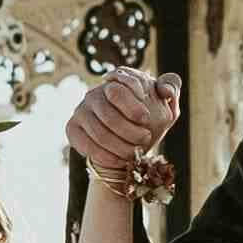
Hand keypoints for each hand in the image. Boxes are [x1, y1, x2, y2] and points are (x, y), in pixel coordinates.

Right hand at [72, 69, 182, 190]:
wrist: (125, 144)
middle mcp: (94, 94)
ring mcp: (81, 111)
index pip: (118, 88)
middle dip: (130, 131)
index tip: (146, 118)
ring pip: (99, 133)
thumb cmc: (147, 122)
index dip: (132, 105)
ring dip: (120, 146)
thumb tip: (164, 89)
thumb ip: (170, 89)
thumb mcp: (164, 106)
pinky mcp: (72, 128)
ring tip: (135, 152)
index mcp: (115, 82)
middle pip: (108, 114)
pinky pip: (87, 145)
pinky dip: (106, 156)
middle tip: (145, 139)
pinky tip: (120, 160)